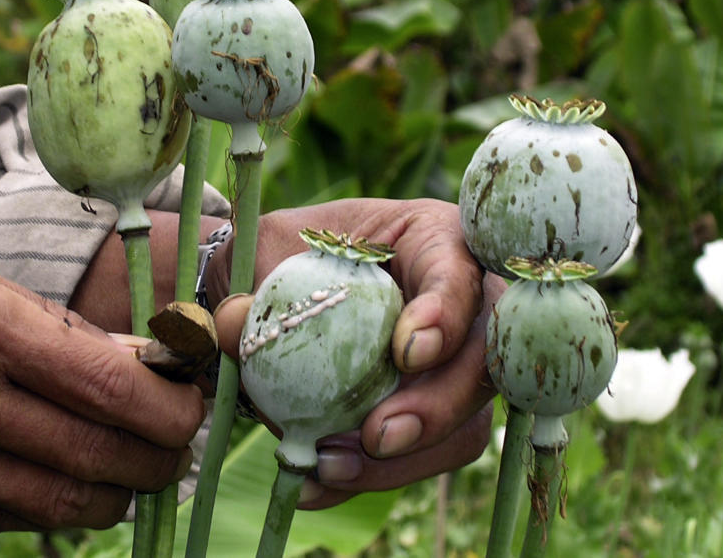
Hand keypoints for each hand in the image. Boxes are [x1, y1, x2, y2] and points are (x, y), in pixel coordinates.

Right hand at [0, 237, 203, 538]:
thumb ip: (47, 322)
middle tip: (180, 442)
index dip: (167, 402)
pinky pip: (11, 518)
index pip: (105, 381)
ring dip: (121, 490)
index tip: (192, 401)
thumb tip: (133, 360)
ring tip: (138, 468)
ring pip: (64, 502)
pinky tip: (73, 483)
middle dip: (162, 456)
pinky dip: (59, 506)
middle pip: (99, 451)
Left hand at [207, 198, 504, 508]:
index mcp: (431, 239)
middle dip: (438, 406)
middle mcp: (461, 301)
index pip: (460, 272)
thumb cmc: (285, 253)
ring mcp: (454, 363)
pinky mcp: (434, 412)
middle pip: (483, 359)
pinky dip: (375, 475)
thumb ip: (257, 281)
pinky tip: (319, 482)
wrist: (276, 294)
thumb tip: (239, 324)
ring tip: (331, 466)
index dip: (447, 315)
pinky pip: (427, 455)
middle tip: (378, 436)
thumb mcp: (264, 249)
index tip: (406, 354)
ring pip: (465, 421)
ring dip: (406, 456)